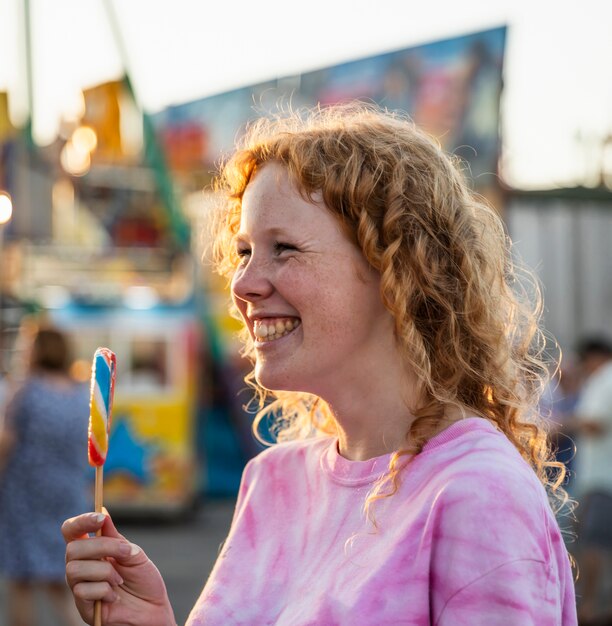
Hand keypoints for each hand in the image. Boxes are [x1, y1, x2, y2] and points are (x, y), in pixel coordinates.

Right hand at [63, 509, 176, 625]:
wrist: (153, 610)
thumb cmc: (144, 581)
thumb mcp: (134, 554)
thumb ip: (117, 538)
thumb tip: (103, 511)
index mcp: (93, 550)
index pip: (72, 531)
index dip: (81, 522)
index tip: (100, 518)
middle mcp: (82, 567)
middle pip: (71, 548)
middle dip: (101, 547)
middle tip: (125, 553)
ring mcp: (80, 587)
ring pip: (73, 569)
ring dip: (104, 571)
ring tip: (120, 580)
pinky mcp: (82, 606)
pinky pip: (82, 591)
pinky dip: (104, 590)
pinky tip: (115, 596)